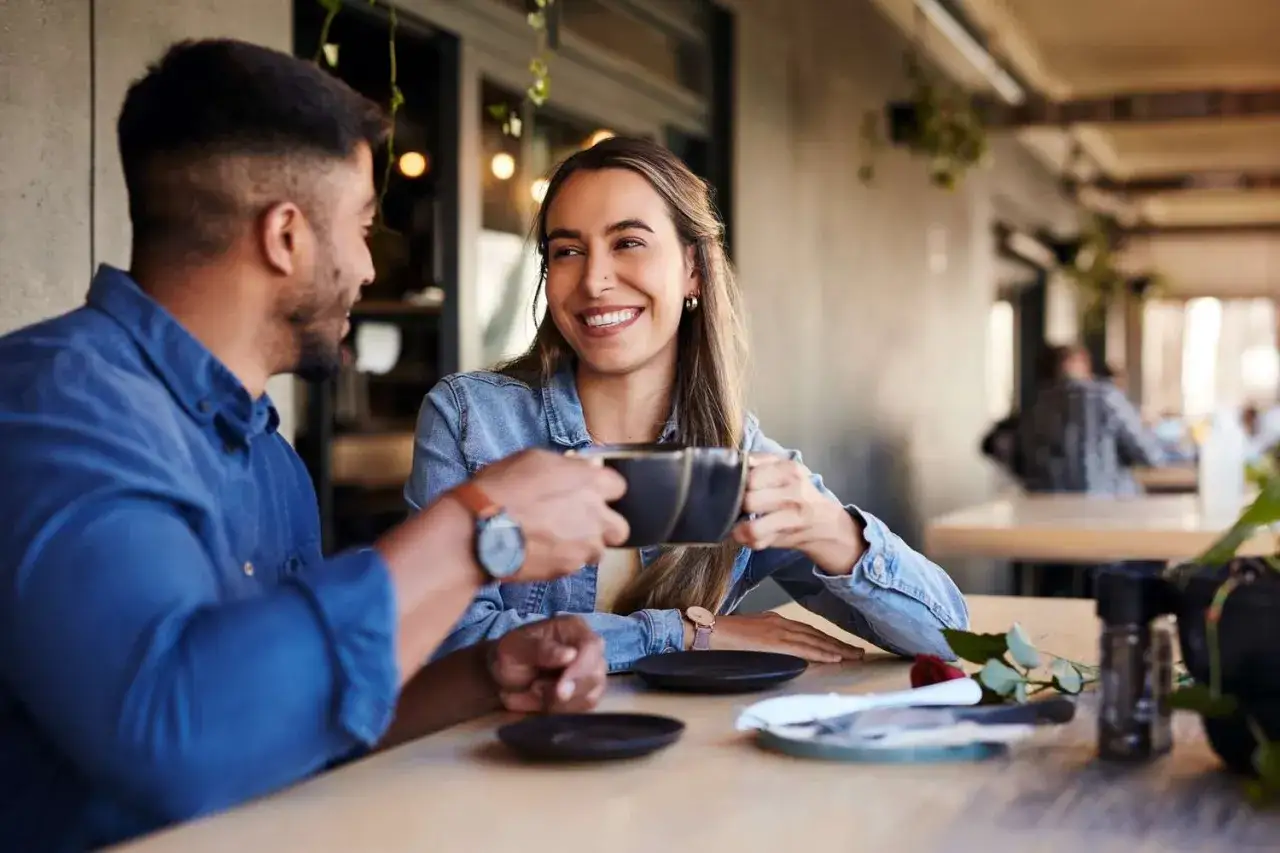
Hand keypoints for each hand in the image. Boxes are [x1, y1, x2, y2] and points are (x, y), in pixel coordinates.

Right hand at [472, 449, 628, 581]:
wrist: (480, 530)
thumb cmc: (501, 488)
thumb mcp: (533, 459)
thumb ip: (568, 465)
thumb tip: (588, 467)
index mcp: (590, 482)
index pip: (619, 487)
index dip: (604, 490)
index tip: (590, 491)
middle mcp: (595, 515)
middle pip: (620, 527)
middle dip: (606, 526)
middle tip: (582, 522)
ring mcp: (584, 545)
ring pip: (599, 551)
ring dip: (585, 546)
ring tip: (558, 540)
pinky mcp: (569, 568)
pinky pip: (576, 565)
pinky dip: (565, 560)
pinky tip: (543, 552)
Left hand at [488, 616, 606, 712]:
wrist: (505, 676)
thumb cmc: (511, 655)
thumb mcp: (516, 648)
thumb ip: (541, 650)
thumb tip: (570, 655)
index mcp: (575, 628)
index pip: (592, 646)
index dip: (580, 669)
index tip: (560, 691)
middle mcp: (590, 649)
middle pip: (595, 676)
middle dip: (565, 692)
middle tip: (535, 690)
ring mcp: (592, 673)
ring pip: (588, 698)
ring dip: (556, 703)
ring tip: (531, 692)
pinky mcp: (587, 695)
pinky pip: (580, 711)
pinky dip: (556, 712)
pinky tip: (537, 703)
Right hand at [710, 613, 864, 662]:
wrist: (708, 631)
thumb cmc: (724, 636)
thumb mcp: (751, 635)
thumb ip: (768, 641)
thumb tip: (782, 652)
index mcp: (776, 621)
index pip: (809, 631)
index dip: (828, 640)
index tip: (844, 647)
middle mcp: (780, 623)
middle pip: (816, 634)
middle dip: (839, 644)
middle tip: (859, 653)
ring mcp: (777, 631)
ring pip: (814, 641)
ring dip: (836, 649)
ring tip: (854, 656)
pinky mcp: (773, 641)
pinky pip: (802, 648)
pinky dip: (820, 652)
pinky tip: (834, 657)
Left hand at [731, 453, 865, 574]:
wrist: (828, 524)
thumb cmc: (799, 493)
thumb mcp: (786, 470)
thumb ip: (760, 462)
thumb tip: (731, 460)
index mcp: (789, 469)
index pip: (751, 475)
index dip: (736, 482)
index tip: (733, 486)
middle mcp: (795, 491)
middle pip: (749, 500)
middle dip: (737, 505)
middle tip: (735, 506)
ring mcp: (793, 517)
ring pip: (753, 527)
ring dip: (739, 528)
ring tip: (738, 524)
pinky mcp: (789, 538)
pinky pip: (758, 542)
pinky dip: (748, 540)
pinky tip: (749, 534)